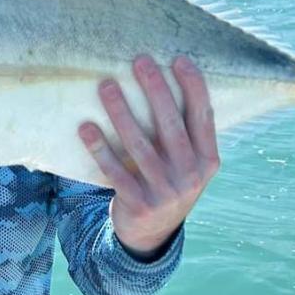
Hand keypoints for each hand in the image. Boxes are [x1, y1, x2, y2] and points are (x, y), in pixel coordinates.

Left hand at [78, 55, 218, 258]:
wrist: (151, 234)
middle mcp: (190, 176)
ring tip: (106, 86)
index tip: (179, 59)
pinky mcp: (137, 204)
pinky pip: (115, 171)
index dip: (194, 87)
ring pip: (139, 146)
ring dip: (121, 113)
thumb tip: (170, 78)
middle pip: (171, 126)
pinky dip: (100, 148)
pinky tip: (86, 127)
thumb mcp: (189, 163)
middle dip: (155, 90)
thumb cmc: (169, 180)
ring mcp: (164, 193)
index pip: (203, 117)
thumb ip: (188, 133)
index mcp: (208, 161)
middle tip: (140, 61)